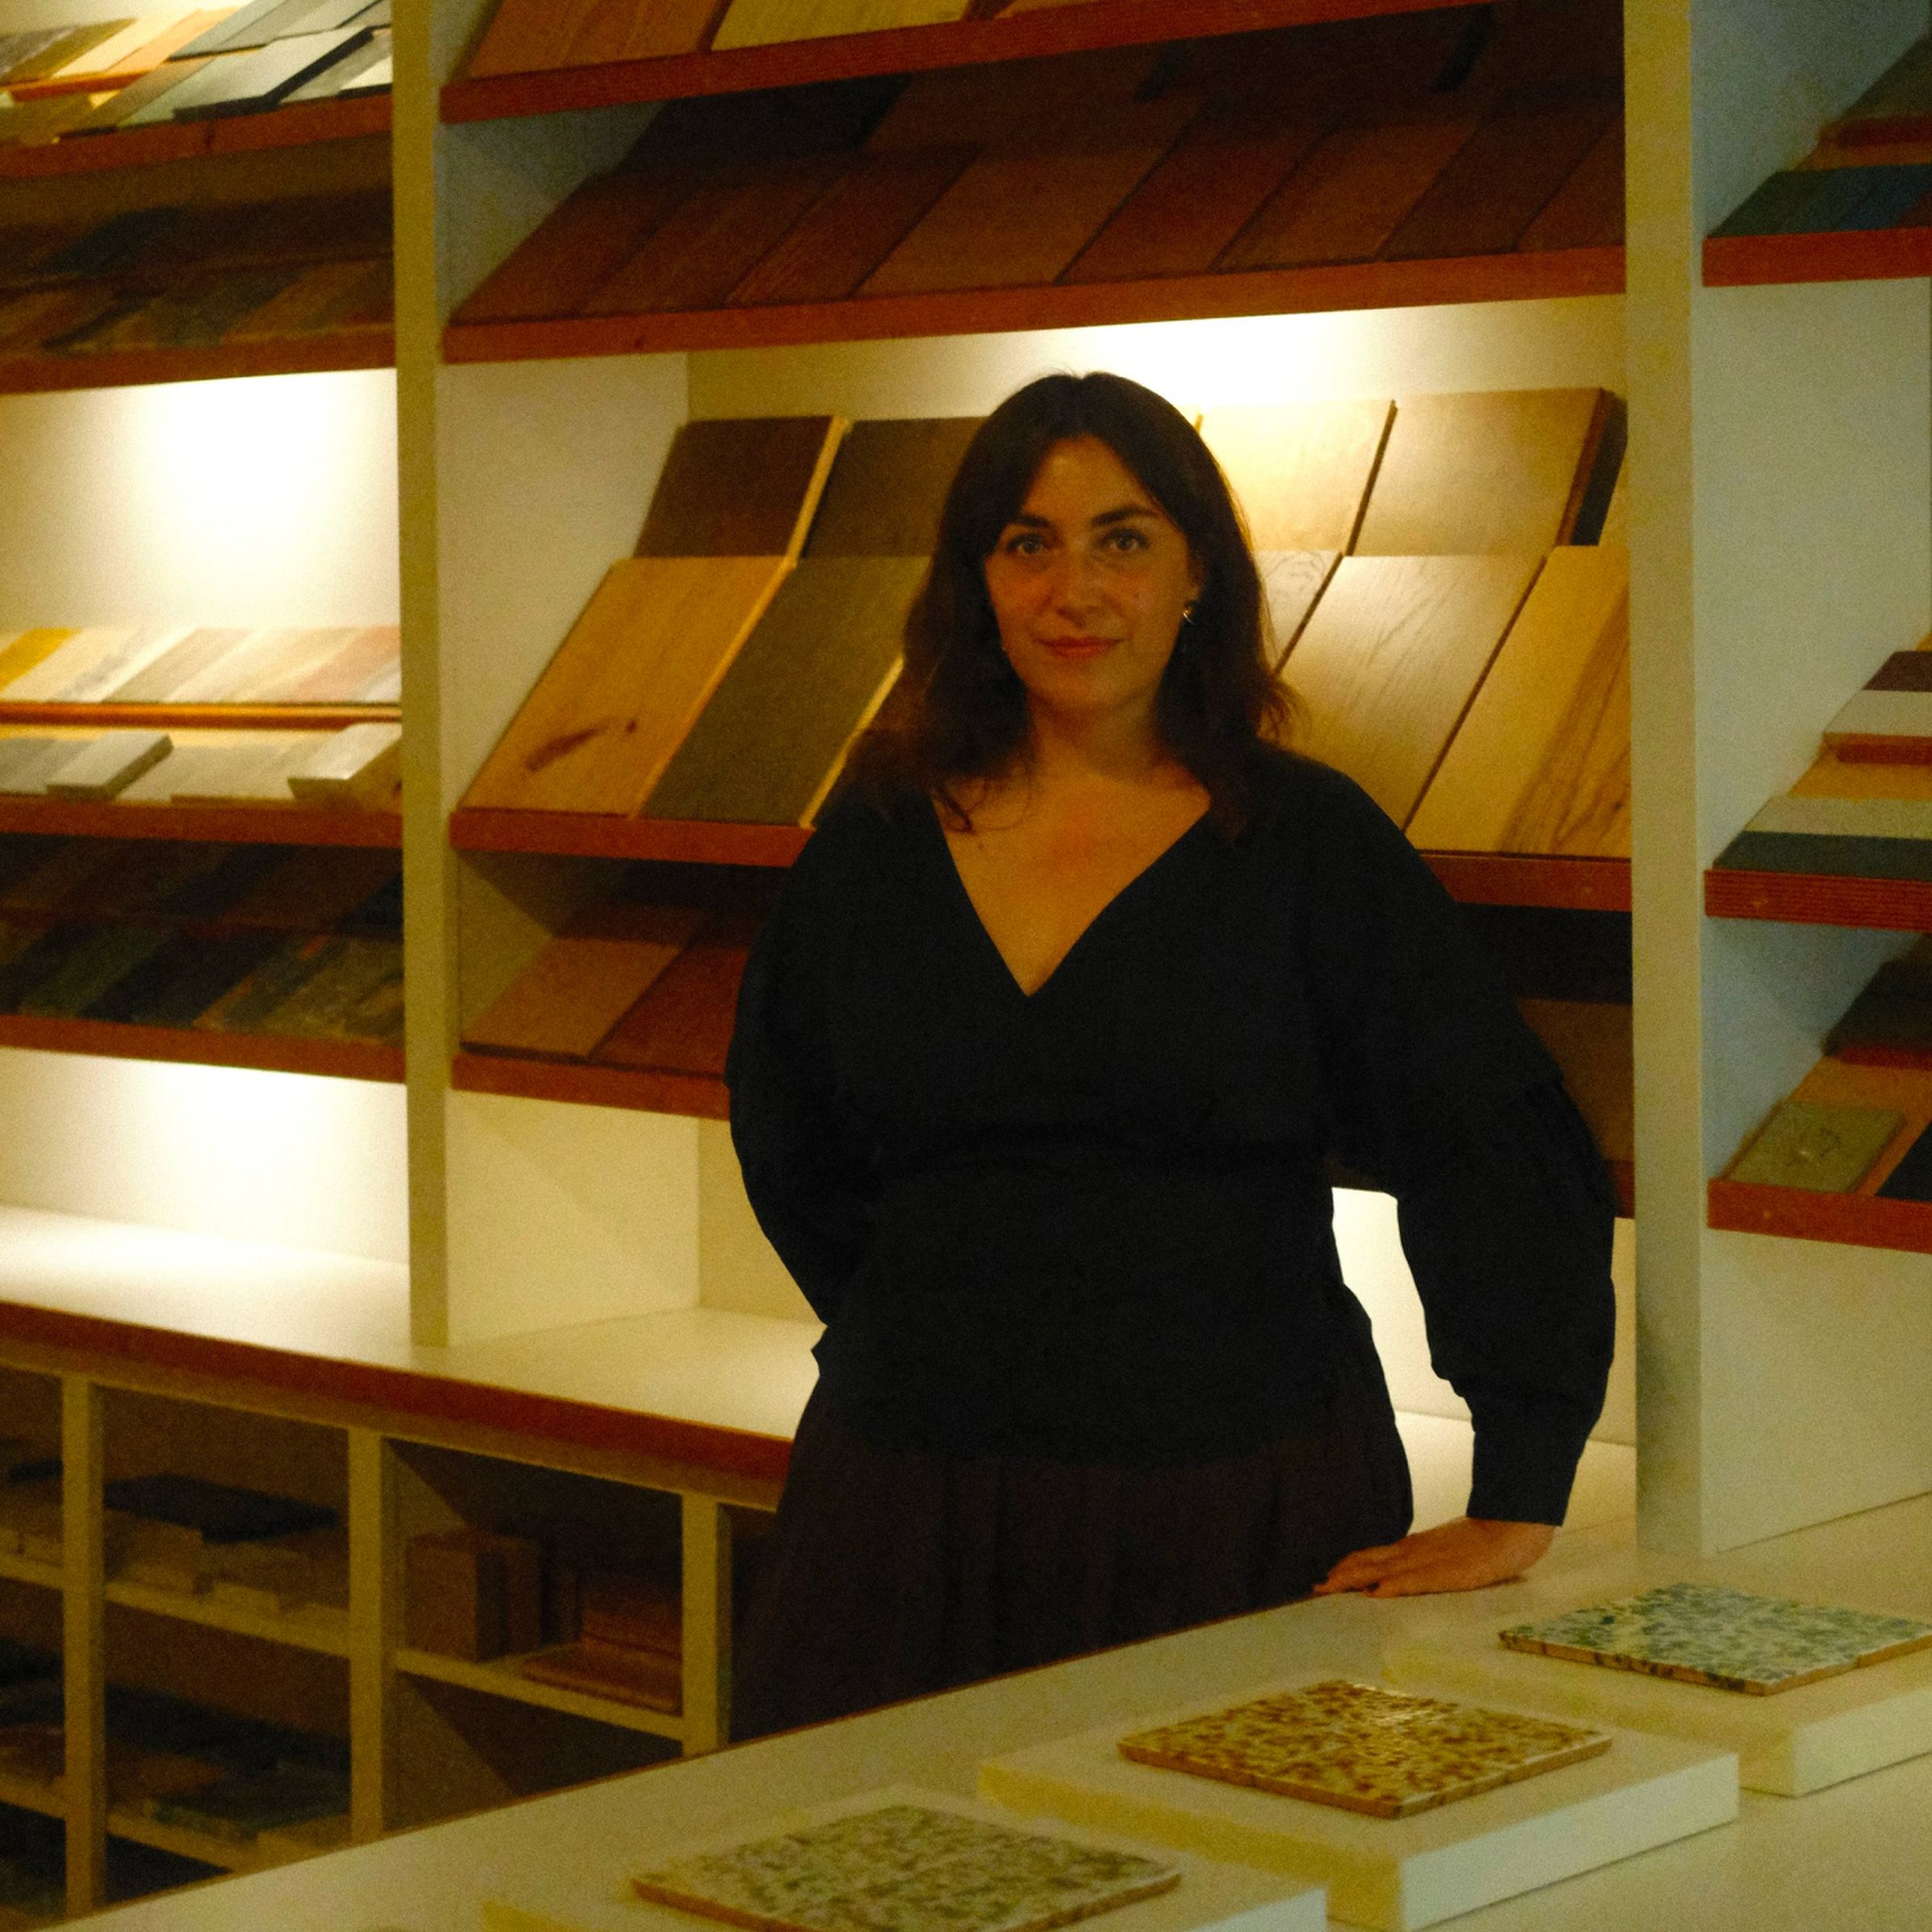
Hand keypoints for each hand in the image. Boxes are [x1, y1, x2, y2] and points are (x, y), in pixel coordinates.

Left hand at [1312, 1516, 1555, 1597]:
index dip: (1350, 1565)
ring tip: (1332, 1588)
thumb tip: (1399, 1576)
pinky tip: (1377, 1593)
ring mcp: (1430, 1560)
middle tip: (1316, 1587)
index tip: (1327, 1575)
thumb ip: (1423, 1561)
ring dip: (1357, 1579)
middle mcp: (1415, 1551)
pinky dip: (1394, 1586)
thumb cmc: (1480, 1543)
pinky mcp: (1448, 1572)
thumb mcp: (1445, 1551)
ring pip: (1385, 1569)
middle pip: (1371, 1561)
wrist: (1511, 1529)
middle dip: (1343, 1574)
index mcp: (1415, 1548)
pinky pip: (1417, 1580)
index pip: (1374, 1555)